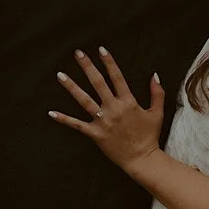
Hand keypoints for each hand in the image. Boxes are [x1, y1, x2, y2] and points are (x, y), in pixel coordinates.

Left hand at [49, 47, 163, 174]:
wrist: (142, 159)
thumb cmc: (150, 136)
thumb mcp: (157, 113)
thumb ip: (156, 93)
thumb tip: (155, 75)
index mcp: (128, 102)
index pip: (117, 77)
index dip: (109, 62)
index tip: (101, 49)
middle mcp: (113, 109)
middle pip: (98, 83)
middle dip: (87, 67)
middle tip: (78, 53)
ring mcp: (103, 121)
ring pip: (84, 100)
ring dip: (71, 87)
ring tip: (60, 75)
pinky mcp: (95, 134)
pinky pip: (77, 125)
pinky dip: (64, 119)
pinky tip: (51, 113)